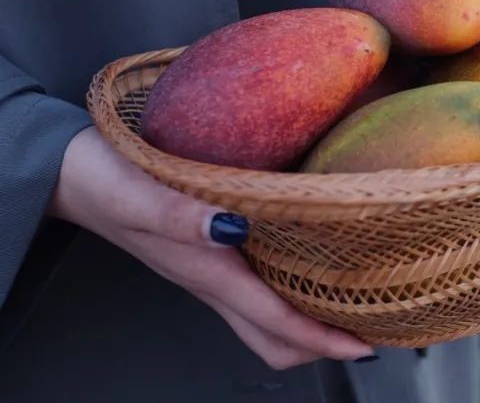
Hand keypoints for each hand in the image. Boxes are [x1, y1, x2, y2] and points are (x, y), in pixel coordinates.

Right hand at [49, 127, 373, 369]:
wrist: (69, 176)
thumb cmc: (104, 179)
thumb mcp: (142, 192)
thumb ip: (183, 216)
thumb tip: (232, 229)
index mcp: (207, 271)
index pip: (276, 321)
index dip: (322, 338)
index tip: (364, 342)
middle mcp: (211, 282)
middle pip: (273, 338)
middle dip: (321, 343)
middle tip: (368, 327)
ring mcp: (206, 274)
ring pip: (262, 322)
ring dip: (305, 324)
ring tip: (349, 304)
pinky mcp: (203, 257)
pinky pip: (251, 296)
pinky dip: (284, 298)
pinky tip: (308, 269)